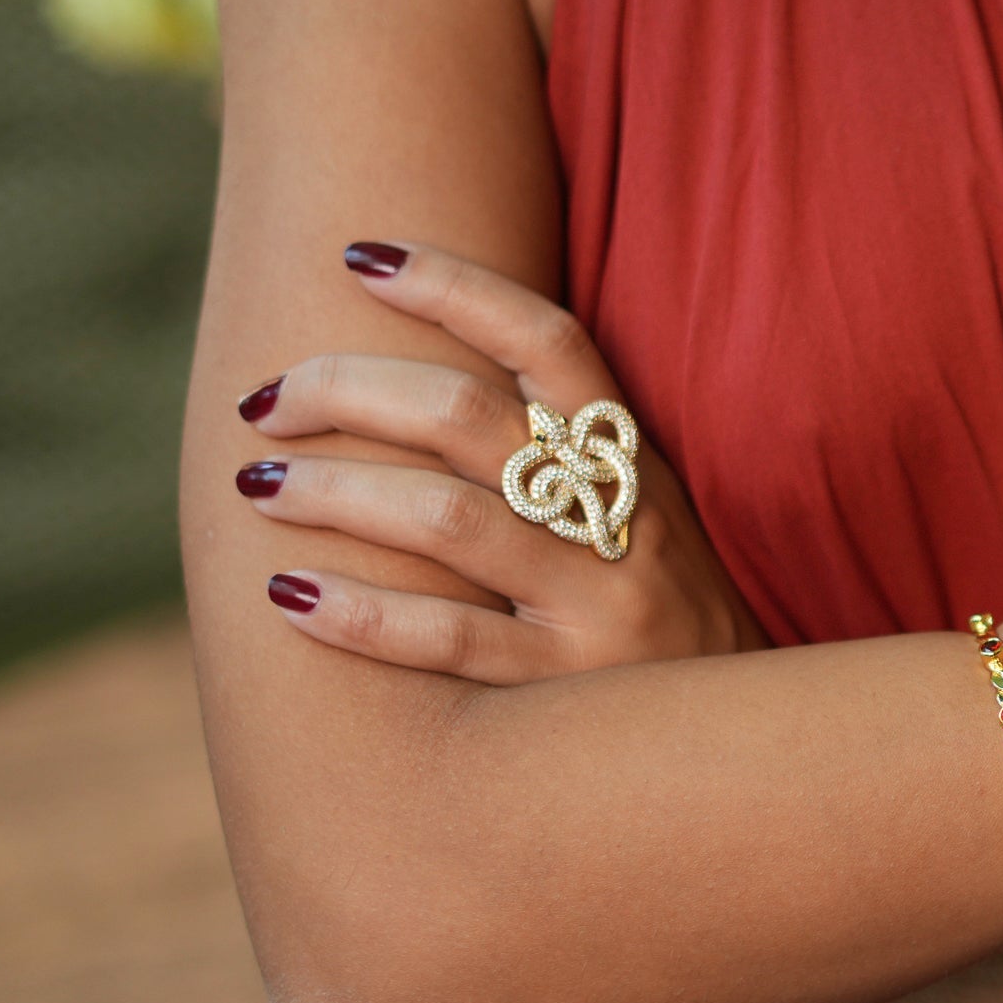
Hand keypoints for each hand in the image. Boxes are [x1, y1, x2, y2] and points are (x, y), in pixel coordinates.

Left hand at [234, 241, 768, 682]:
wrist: (743, 744)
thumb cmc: (666, 621)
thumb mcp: (643, 521)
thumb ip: (567, 462)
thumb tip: (422, 399)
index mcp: (635, 464)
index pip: (549, 343)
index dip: (455, 286)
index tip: (359, 257)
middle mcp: (621, 520)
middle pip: (470, 416)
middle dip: (350, 390)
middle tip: (267, 400)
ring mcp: (599, 606)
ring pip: (449, 519)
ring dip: (336, 490)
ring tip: (259, 484)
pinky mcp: (570, 694)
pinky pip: (450, 640)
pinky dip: (361, 613)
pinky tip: (288, 596)